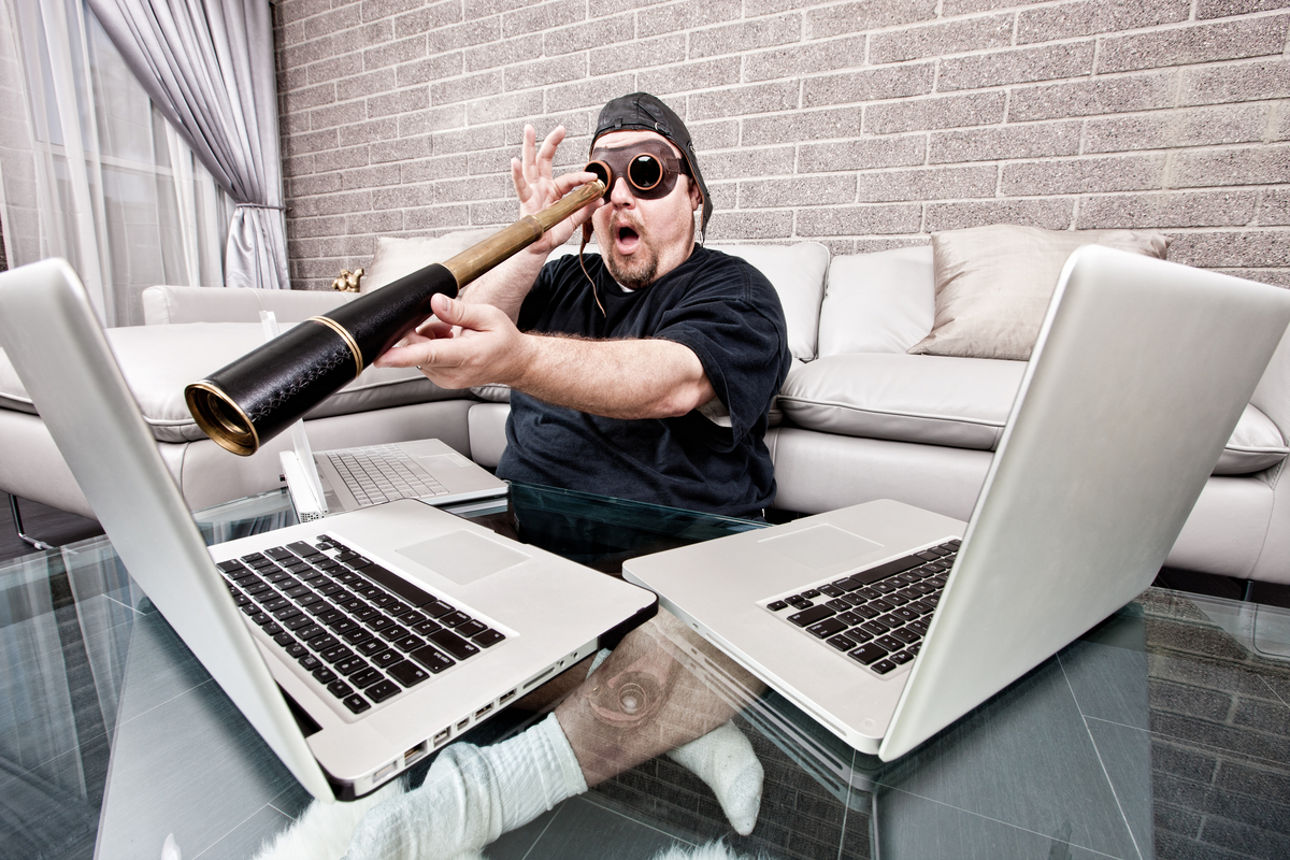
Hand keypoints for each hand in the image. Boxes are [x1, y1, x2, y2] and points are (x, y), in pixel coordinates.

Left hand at [374, 292, 532, 390]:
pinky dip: (430, 349)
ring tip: (451, 333)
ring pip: (419, 356)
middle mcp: (454, 372)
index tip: (382, 357)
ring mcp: (447, 380)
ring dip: (427, 340)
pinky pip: (424, 362)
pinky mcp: (442, 381)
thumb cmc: (504, 341)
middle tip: (443, 324)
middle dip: (420, 333)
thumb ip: (459, 310)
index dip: (402, 355)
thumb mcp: (488, 317)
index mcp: (467, 355)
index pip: (429, 354)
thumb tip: (436, 302)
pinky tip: (448, 342)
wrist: (515, 363)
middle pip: (418, 351)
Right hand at [512, 124, 600, 252]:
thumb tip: (600, 198)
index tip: (594, 178)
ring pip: (530, 165)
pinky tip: (514, 161)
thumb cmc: (553, 233)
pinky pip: (520, 186)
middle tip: (561, 127)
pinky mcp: (525, 200)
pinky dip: (517, 174)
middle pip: (545, 159)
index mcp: (556, 190)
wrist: (540, 248)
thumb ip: (585, 209)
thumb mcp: (573, 221)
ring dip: (529, 146)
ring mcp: (532, 191)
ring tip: (529, 128)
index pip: (570, 178)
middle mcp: (542, 186)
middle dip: (552, 142)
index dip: (582, 177)